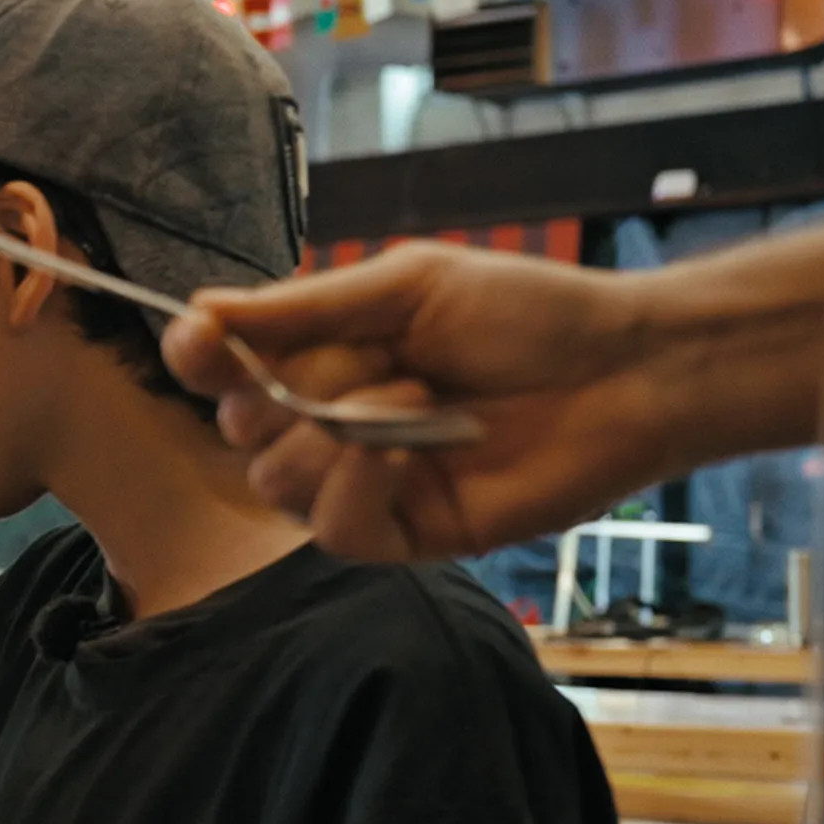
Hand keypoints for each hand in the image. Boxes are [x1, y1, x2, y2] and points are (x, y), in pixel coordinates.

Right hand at [161, 243, 680, 561]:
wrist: (626, 371)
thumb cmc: (527, 315)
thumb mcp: (406, 287)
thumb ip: (303, 308)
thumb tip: (197, 311)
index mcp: (320, 357)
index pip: (218, 370)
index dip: (198, 357)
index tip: (204, 340)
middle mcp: (326, 424)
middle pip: (238, 431)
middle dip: (286, 391)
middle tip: (374, 358)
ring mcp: (362, 485)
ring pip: (277, 484)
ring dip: (337, 432)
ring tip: (417, 395)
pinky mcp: (404, 536)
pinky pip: (334, 530)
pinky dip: (358, 484)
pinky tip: (407, 449)